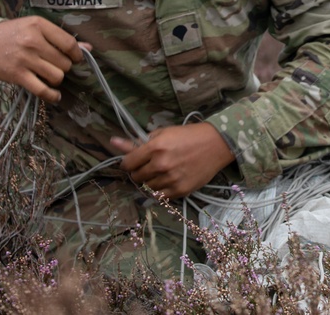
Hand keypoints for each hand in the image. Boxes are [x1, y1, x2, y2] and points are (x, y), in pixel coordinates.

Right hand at [0, 16, 86, 103]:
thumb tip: (89, 48)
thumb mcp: (36, 27)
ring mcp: (25, 59)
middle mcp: (32, 41)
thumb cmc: (14, 34)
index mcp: (39, 25)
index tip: (76, 58)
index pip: (69, 43)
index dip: (77, 54)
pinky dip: (52, 96)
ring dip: (57, 79)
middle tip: (56, 65)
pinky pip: (43, 90)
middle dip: (64, 66)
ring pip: (57, 76)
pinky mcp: (18, 75)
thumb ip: (61, 37)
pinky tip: (56, 96)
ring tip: (50, 74)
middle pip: (64, 62)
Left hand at [111, 123, 234, 198]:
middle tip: (149, 166)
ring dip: (150, 181)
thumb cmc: (189, 135)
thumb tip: (112, 141)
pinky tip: (167, 181)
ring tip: (161, 172)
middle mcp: (161, 165)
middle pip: (136, 176)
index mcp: (155, 147)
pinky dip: (160, 190)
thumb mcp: (163, 133)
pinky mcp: (180, 191)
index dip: (128, 162)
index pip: (127, 163)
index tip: (133, 161)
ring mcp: (171, 179)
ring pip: (147, 187)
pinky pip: (160, 197)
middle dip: (139, 171)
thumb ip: (137, 141)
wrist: (217, 144)